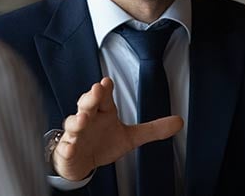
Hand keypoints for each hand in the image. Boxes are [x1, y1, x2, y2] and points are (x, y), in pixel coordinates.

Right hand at [52, 77, 183, 180]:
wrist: (81, 161)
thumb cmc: (102, 142)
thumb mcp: (130, 137)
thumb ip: (153, 129)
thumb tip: (179, 121)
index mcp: (103, 111)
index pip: (103, 97)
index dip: (105, 89)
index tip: (107, 82)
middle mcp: (88, 118)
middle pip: (87, 104)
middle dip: (90, 97)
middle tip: (96, 90)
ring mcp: (76, 134)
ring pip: (74, 124)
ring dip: (77, 120)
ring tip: (83, 119)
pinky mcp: (67, 150)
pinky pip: (65, 148)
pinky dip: (66, 148)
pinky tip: (70, 147)